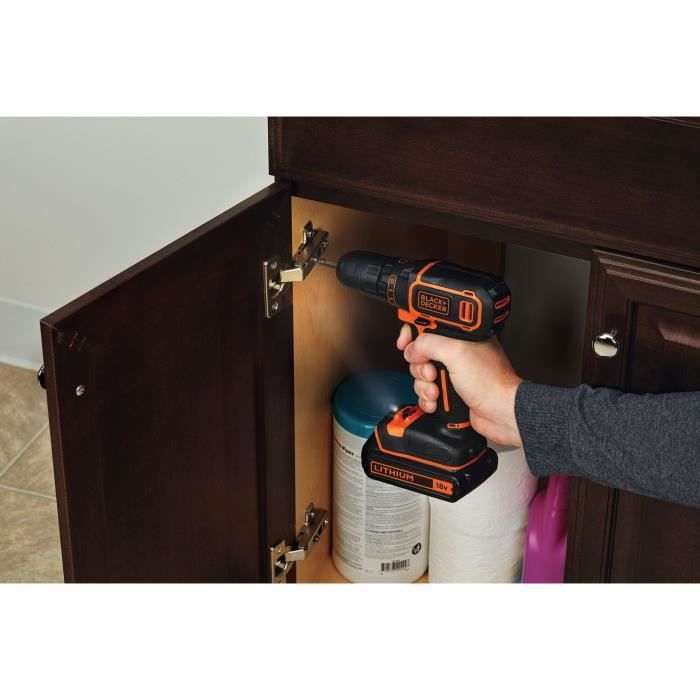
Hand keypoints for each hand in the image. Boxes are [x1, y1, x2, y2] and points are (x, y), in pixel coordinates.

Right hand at [397, 326, 523, 446]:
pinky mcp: (450, 391)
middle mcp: (456, 352)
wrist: (500, 413)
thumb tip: (412, 348)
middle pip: (419, 354)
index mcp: (460, 336)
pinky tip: (436, 401)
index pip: (429, 326)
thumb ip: (428, 344)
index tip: (404, 342)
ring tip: (437, 391)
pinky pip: (426, 392)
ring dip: (424, 385)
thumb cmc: (490, 382)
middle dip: (420, 367)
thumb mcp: (455, 353)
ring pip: (421, 375)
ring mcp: (453, 373)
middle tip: (433, 372)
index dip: (413, 333)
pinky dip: (427, 398)